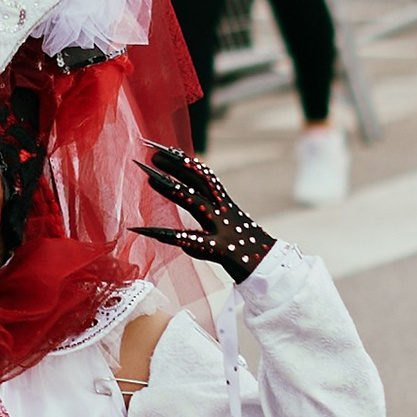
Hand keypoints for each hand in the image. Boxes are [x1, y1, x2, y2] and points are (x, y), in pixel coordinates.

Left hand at [133, 143, 274, 283]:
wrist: (270, 267)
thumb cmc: (247, 245)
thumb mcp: (230, 222)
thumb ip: (211, 209)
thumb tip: (188, 196)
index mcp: (225, 204)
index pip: (204, 176)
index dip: (186, 162)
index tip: (166, 149)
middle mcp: (223, 211)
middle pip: (199, 183)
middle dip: (177, 167)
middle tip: (153, 154)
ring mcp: (222, 229)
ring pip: (195, 204)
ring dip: (172, 189)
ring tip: (150, 178)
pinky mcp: (220, 249)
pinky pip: (189, 241)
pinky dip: (166, 235)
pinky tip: (146, 230)